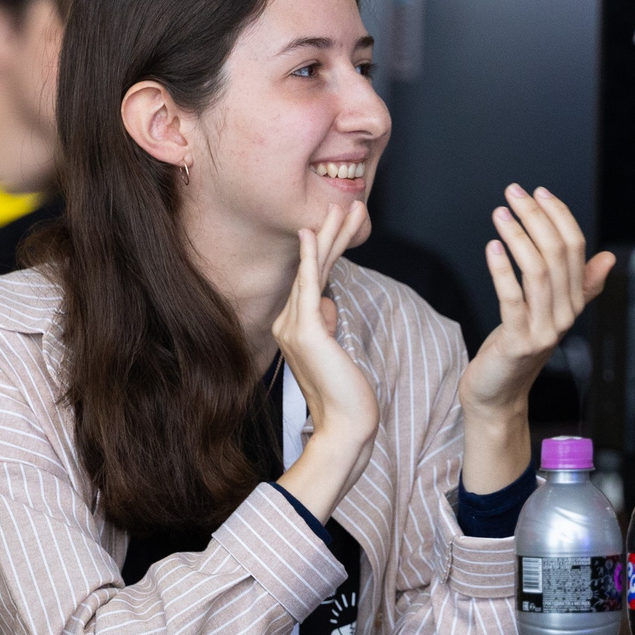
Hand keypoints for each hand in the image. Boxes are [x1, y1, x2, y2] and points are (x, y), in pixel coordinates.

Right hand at [272, 204, 379, 522]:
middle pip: (314, 269)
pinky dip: (313, 256)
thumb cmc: (346, 398)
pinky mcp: (306, 331)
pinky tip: (314, 232)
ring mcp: (294, 327)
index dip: (329, 251)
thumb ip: (327, 327)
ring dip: (331, 236)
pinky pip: (310, 284)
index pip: (315, 281)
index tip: (343, 225)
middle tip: (346, 204)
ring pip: (315, 270)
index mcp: (296, 329)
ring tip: (345, 207)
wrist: (345, 429)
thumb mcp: (337, 355)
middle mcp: (288, 324)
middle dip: (332, 235)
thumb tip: (328, 304)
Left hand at [459, 185, 614, 493]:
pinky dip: (502, 269)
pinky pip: (513, 298)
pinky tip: (493, 247)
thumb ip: (580, 285)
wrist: (499, 393)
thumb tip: (607, 258)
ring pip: (538, 271)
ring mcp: (545, 329)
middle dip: (536, 217)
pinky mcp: (519, 341)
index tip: (538, 192)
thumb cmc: (519, 347)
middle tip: (514, 193)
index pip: (576, 248)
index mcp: (575, 300)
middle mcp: (566, 313)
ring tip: (500, 214)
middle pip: (558, 254)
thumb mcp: (550, 311)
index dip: (559, 216)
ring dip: (519, 236)